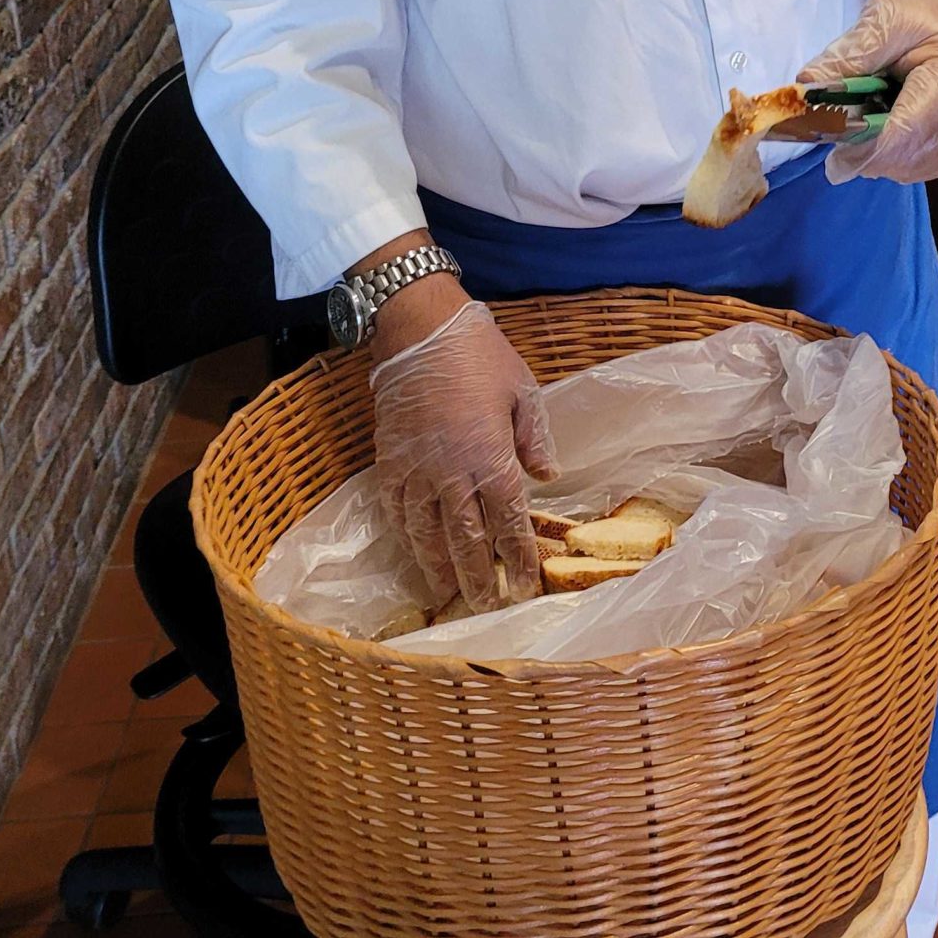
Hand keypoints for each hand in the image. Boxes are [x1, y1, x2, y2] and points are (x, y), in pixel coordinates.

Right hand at [367, 290, 558, 610]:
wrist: (422, 332)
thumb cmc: (481, 357)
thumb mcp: (524, 391)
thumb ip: (535, 438)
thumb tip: (547, 476)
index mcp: (491, 457)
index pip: (508, 521)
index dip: (517, 557)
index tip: (524, 584)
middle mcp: (452, 472)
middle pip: (465, 538)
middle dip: (477, 577)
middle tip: (485, 606)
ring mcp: (416, 470)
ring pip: (426, 532)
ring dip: (438, 566)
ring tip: (448, 593)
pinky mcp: (389, 461)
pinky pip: (396, 510)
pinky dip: (406, 536)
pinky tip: (414, 551)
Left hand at [797, 0, 937, 184]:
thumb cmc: (915, 10)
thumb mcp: (880, 20)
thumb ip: (848, 56)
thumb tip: (808, 86)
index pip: (908, 129)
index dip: (867, 149)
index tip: (833, 159)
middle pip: (911, 156)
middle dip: (868, 154)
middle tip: (839, 138)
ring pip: (916, 168)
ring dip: (881, 158)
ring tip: (866, 125)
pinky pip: (925, 166)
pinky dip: (897, 160)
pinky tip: (885, 134)